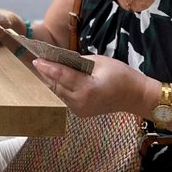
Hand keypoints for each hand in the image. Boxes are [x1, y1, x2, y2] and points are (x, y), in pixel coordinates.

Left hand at [32, 54, 146, 116]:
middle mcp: (80, 102)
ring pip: (58, 93)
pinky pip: (64, 98)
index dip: (48, 67)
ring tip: (45, 68)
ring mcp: (79, 110)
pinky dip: (59, 88)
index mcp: (87, 89)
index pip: (61, 75)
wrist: (134, 96)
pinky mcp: (79, 112)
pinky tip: (56, 79)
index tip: (37, 59)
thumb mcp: (100, 62)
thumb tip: (60, 59)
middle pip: (56, 85)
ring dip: (51, 81)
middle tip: (39, 61)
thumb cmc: (121, 75)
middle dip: (47, 73)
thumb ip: (78, 61)